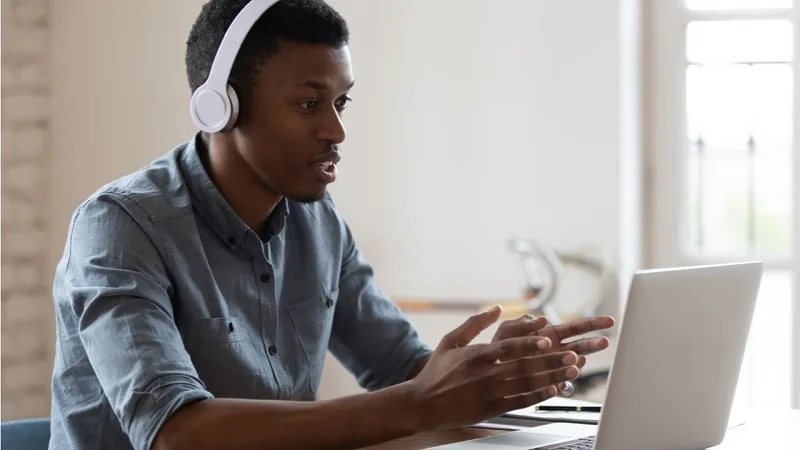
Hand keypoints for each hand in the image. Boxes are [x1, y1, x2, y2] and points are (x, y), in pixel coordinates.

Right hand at [405, 306, 580, 430]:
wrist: (423, 403)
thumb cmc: (436, 371)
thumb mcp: (450, 341)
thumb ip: (475, 323)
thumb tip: (497, 308)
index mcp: (476, 355)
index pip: (508, 347)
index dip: (530, 343)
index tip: (549, 338)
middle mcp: (485, 374)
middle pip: (524, 366)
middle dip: (551, 361)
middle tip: (573, 355)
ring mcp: (490, 393)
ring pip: (527, 384)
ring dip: (552, 377)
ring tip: (572, 371)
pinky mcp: (492, 409)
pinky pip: (521, 401)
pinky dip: (539, 396)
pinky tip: (554, 390)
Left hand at [491, 313, 614, 393]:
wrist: (488, 371)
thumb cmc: (499, 348)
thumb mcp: (507, 331)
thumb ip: (522, 324)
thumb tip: (543, 319)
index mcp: (550, 334)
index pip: (576, 327)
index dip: (593, 323)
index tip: (609, 321)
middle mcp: (556, 351)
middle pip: (581, 346)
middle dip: (593, 343)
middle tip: (605, 341)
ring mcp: (553, 368)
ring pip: (572, 366)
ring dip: (577, 364)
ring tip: (578, 363)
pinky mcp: (547, 384)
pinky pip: (560, 384)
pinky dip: (562, 383)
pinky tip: (562, 381)